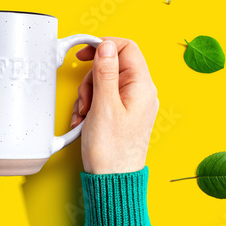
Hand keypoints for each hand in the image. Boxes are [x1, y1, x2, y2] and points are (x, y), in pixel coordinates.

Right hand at [70, 38, 158, 174]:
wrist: (112, 180)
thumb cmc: (111, 150)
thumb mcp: (103, 105)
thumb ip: (105, 71)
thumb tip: (106, 45)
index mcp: (142, 87)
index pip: (127, 48)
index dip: (104, 46)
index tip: (84, 54)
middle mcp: (141, 93)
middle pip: (112, 65)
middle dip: (91, 79)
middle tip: (85, 99)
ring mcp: (132, 104)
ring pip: (104, 82)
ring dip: (87, 95)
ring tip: (84, 115)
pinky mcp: (122, 115)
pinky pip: (103, 99)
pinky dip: (90, 106)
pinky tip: (84, 121)